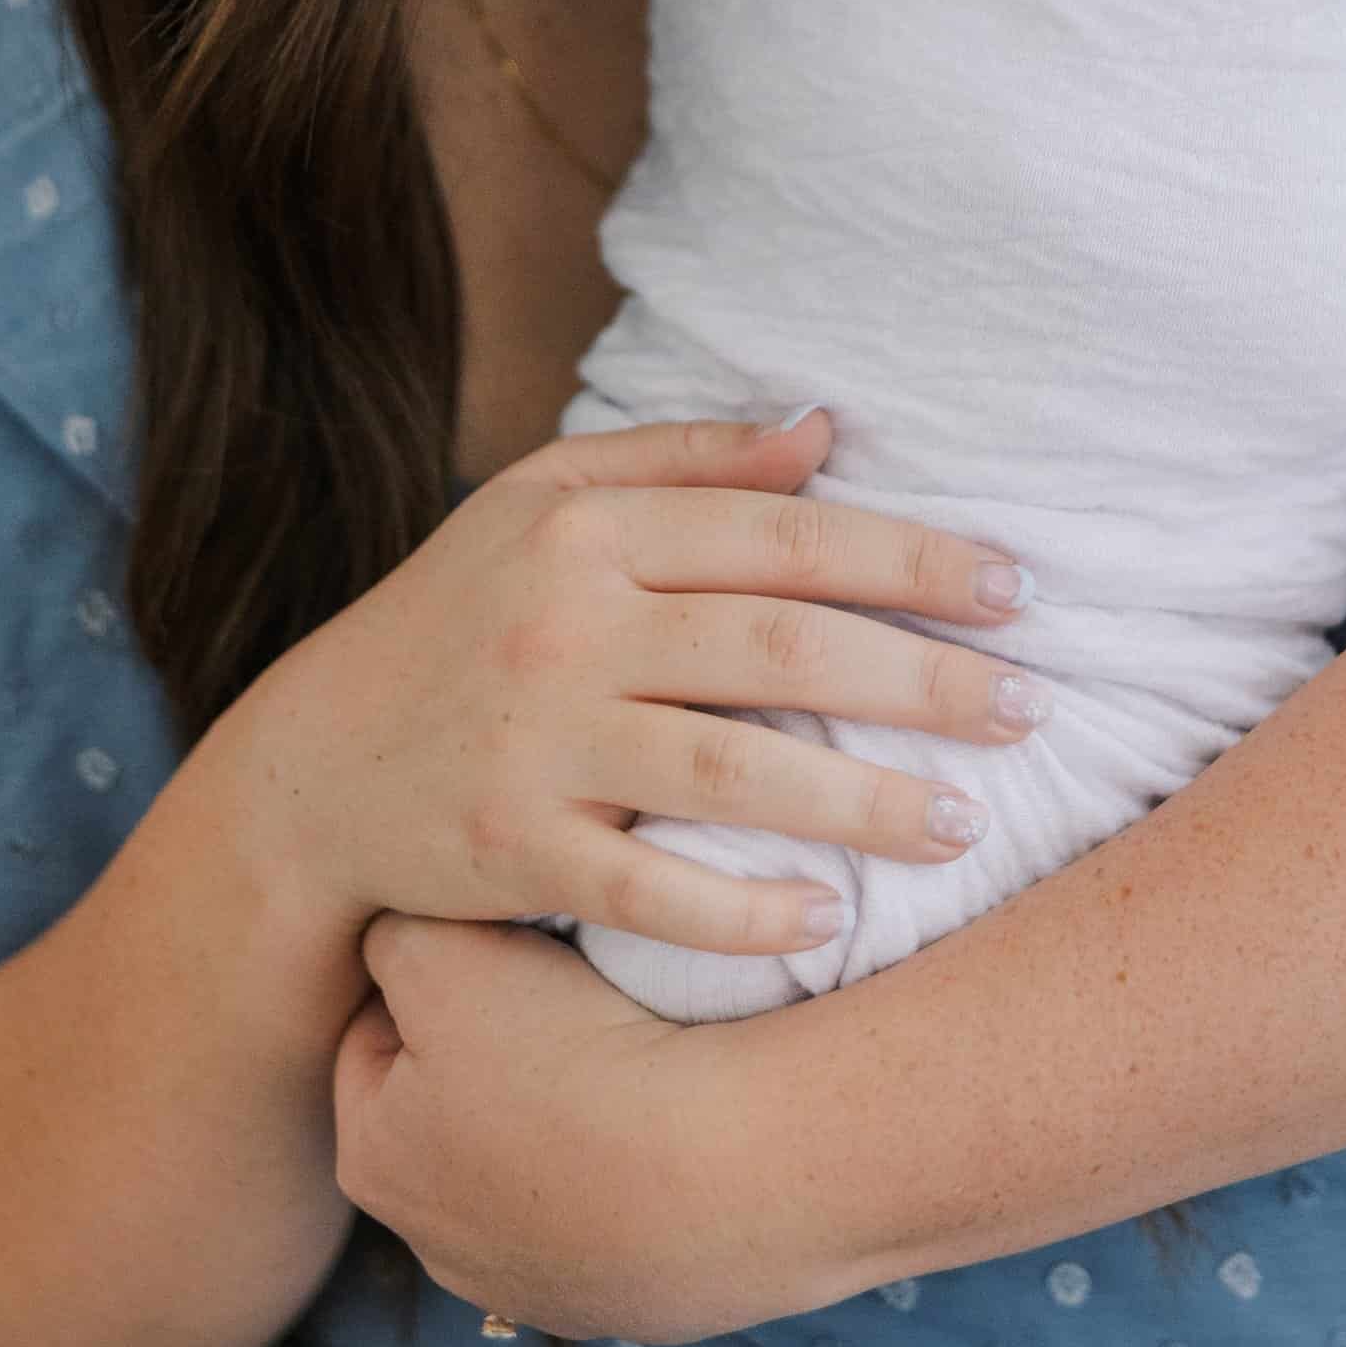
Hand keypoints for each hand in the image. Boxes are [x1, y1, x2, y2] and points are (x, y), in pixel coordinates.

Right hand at [240, 404, 1050, 954]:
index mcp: (588, 526)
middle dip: (924, 678)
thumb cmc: (460, 619)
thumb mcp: (545, 502)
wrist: (312, 770)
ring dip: (867, 799)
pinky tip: (829, 917)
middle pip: (780, 644)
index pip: (782, 535)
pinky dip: (744, 907)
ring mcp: (538, 738)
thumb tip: (827, 429)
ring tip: (969, 821)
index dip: (910, 559)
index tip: (1015, 588)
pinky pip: (650, 889)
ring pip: (735, 768)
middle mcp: (567, 622)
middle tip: (1033, 708)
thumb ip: (686, 460)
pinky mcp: (511, 848)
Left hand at [334, 912, 760, 1342]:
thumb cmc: (567, 1048)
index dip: (430, 971)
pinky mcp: (626, 1303)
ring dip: (564, 1113)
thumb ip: (394, 933)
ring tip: (623, 1051)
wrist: (721, 1167)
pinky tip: (669, 1116)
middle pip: (452, 1110)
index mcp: (375, 1164)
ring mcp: (537, 1287)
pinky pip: (613, 1208)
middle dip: (492, 1050)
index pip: (373, 1037)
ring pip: (533, 1166)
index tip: (496, 939)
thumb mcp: (444, 949)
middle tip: (560, 987)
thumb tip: (400, 938)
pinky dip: (632, 1164)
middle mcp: (439, 1248)